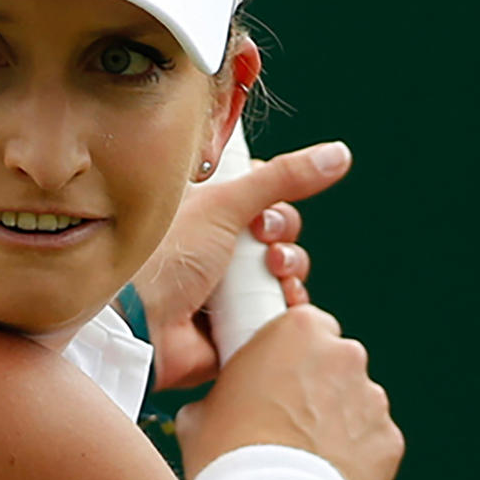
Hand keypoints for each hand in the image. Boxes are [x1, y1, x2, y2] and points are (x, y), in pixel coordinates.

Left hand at [132, 140, 350, 389]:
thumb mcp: (225, 203)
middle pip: (279, 236)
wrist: (139, 322)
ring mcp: (227, 290)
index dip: (273, 203)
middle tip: (265, 243)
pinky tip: (281, 302)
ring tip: (272, 273)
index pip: (260, 200)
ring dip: (289, 269)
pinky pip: (279, 314)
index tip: (264, 208)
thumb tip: (339, 153)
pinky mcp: (237, 327)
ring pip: (284, 274)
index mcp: (207, 215)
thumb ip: (282, 178)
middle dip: (282, 238)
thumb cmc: (166, 255)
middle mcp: (217, 250)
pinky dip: (287, 307)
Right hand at [177, 304, 404, 479]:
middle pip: (336, 360)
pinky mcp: (389, 440)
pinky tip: (326, 475)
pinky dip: (355, 455)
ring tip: (304, 454)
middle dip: (317, 384)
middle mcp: (344, 354)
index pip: (306, 325)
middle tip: (287, 419)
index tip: (276, 375)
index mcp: (298, 330)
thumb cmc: (228, 455)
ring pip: (357, 402)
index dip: (290, 353)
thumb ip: (223, 393)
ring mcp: (372, 398)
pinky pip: (372, 441)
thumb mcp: (201, 411)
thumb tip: (217, 409)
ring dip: (337, 420)